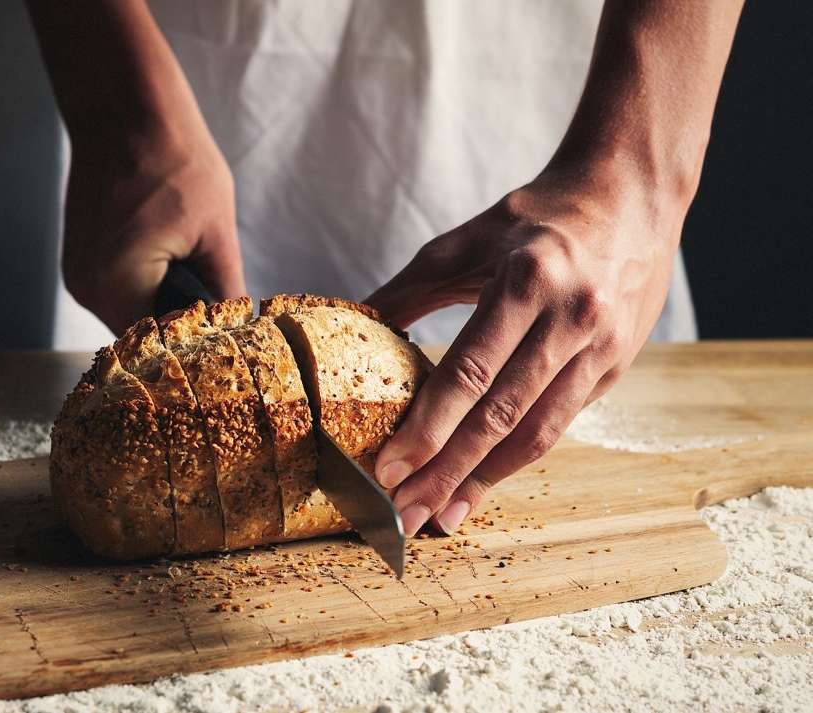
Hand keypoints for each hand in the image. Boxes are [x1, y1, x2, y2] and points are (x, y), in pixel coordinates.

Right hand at [62, 132, 244, 334]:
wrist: (125, 109)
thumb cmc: (175, 160)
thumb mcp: (216, 232)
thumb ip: (225, 289)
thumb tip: (239, 327)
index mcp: (118, 284)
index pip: (159, 347)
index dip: (192, 349)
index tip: (221, 344)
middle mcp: (88, 286)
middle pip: (140, 337)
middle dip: (179, 331)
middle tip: (217, 321)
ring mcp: (78, 273)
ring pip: (126, 315)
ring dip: (161, 310)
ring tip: (198, 293)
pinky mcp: (79, 258)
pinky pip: (115, 293)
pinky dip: (143, 291)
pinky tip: (173, 273)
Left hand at [367, 165, 685, 535]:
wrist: (632, 195)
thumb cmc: (540, 216)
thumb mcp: (470, 240)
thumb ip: (410, 288)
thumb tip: (354, 321)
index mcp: (527, 280)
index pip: (469, 371)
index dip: (427, 427)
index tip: (389, 467)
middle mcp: (571, 318)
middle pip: (501, 415)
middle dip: (448, 471)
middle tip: (407, 511)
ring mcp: (601, 347)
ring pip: (537, 432)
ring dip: (485, 480)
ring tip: (442, 514)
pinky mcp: (616, 365)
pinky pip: (561, 423)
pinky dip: (519, 458)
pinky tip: (485, 480)